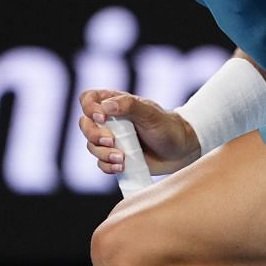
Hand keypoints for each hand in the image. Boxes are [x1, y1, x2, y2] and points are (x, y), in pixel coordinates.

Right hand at [78, 89, 200, 175]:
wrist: (180, 150)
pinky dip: (108, 166)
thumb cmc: (167, 126)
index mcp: (115, 103)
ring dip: (103, 153)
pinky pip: (101, 163)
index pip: (88, 99)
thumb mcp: (150, 113)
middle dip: (94, 134)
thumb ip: (128, 105)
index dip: (89, 107)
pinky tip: (122, 167)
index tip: (101, 117)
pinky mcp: (115, 158)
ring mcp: (112, 140)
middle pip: (85, 125)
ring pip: (92, 146)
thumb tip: (105, 107)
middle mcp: (110, 121)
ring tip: (122, 159)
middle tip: (111, 141)